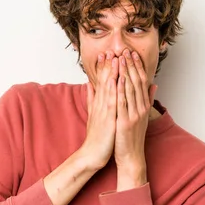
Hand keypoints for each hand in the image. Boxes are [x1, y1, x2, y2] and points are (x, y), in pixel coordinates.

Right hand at [79, 51, 118, 170]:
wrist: (92, 154)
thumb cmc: (96, 136)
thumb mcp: (93, 114)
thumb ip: (92, 98)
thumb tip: (89, 84)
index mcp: (98, 104)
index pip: (101, 82)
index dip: (103, 68)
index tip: (106, 54)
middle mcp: (100, 105)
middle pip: (103, 82)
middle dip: (107, 66)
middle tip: (109, 50)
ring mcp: (103, 111)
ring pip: (107, 89)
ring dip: (110, 73)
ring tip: (114, 59)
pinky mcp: (108, 119)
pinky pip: (111, 102)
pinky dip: (113, 90)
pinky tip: (115, 80)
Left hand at [114, 49, 157, 189]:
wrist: (131, 156)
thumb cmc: (132, 136)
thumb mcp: (142, 116)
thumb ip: (147, 99)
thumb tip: (154, 84)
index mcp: (143, 105)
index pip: (141, 82)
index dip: (137, 67)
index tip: (132, 53)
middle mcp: (141, 108)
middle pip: (136, 82)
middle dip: (131, 65)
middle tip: (126, 50)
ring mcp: (134, 114)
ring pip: (130, 90)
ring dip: (125, 73)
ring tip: (120, 59)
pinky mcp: (126, 122)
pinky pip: (123, 103)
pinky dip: (120, 90)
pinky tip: (116, 79)